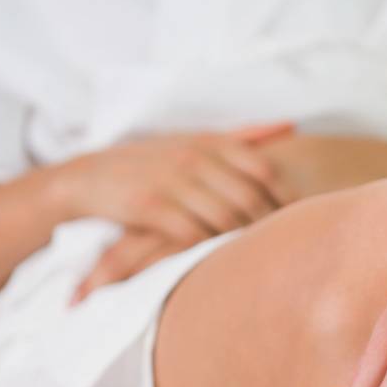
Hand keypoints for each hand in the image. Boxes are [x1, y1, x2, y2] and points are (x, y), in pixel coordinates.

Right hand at [59, 124, 293, 299]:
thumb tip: (287, 126)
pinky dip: (207, 249)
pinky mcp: (150, 207)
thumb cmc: (151, 164)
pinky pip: (192, 234)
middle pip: (247, 197)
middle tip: (278, 249)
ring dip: (239, 242)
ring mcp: (170, 182)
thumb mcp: (193, 140)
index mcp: (207, 141)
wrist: (90, 177)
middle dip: (266, 226)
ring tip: (252, 260)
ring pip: (223, 218)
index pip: (261, 168)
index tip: (296, 219)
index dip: (283, 196)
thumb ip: (239, 137)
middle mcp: (192, 158)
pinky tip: (215, 261)